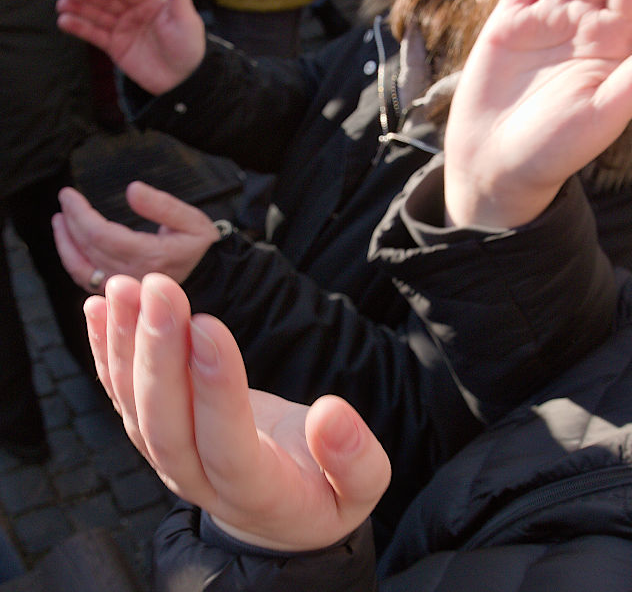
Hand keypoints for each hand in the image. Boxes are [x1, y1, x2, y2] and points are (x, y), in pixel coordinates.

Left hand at [52, 182, 219, 291]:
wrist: (210, 277)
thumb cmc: (200, 247)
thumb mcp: (191, 220)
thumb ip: (162, 205)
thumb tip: (132, 190)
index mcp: (149, 256)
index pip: (100, 234)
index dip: (79, 213)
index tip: (69, 195)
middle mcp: (133, 275)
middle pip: (88, 248)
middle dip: (71, 221)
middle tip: (65, 200)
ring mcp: (125, 286)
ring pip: (82, 267)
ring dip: (65, 243)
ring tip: (59, 221)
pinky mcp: (120, 290)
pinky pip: (87, 279)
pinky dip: (73, 261)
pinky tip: (70, 245)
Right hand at [56, 0, 205, 94]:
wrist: (185, 81)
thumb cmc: (189, 48)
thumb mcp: (186, 19)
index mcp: (151, 1)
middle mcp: (134, 12)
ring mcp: (123, 28)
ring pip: (97, 14)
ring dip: (78, 8)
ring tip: (62, 4)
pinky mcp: (116, 46)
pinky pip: (94, 34)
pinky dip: (79, 27)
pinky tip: (64, 21)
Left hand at [84, 273, 390, 550]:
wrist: (280, 513)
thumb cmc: (325, 491)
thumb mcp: (362, 489)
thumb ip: (356, 459)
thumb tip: (332, 413)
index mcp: (258, 493)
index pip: (228, 445)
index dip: (217, 388)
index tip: (211, 326)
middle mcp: (201, 481)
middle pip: (167, 424)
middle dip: (159, 352)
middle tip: (160, 289)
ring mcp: (170, 459)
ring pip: (135, 407)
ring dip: (127, 343)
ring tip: (125, 287)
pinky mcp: (156, 435)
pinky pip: (122, 396)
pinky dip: (107, 352)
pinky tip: (99, 308)